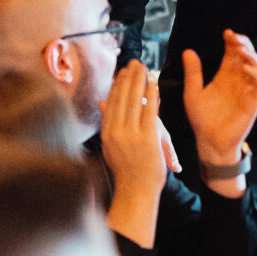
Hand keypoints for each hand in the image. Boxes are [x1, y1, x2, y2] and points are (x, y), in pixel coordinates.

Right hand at [99, 61, 170, 204]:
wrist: (137, 192)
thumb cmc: (127, 170)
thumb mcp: (112, 146)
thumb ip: (109, 123)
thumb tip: (102, 102)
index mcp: (107, 133)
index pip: (111, 103)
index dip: (117, 84)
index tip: (122, 71)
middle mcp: (116, 132)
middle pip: (121, 98)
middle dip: (128, 78)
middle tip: (134, 63)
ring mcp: (131, 134)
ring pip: (134, 101)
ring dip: (139, 81)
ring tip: (143, 67)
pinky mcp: (147, 137)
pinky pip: (150, 110)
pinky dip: (152, 95)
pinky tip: (154, 82)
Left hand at [183, 31, 256, 167]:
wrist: (209, 142)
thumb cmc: (202, 119)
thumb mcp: (193, 93)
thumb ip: (193, 73)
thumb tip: (187, 51)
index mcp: (225, 76)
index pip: (233, 53)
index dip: (232, 41)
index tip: (226, 33)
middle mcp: (238, 80)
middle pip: (246, 56)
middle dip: (243, 44)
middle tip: (235, 38)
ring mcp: (247, 91)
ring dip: (252, 56)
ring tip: (242, 49)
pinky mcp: (253, 103)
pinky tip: (247, 68)